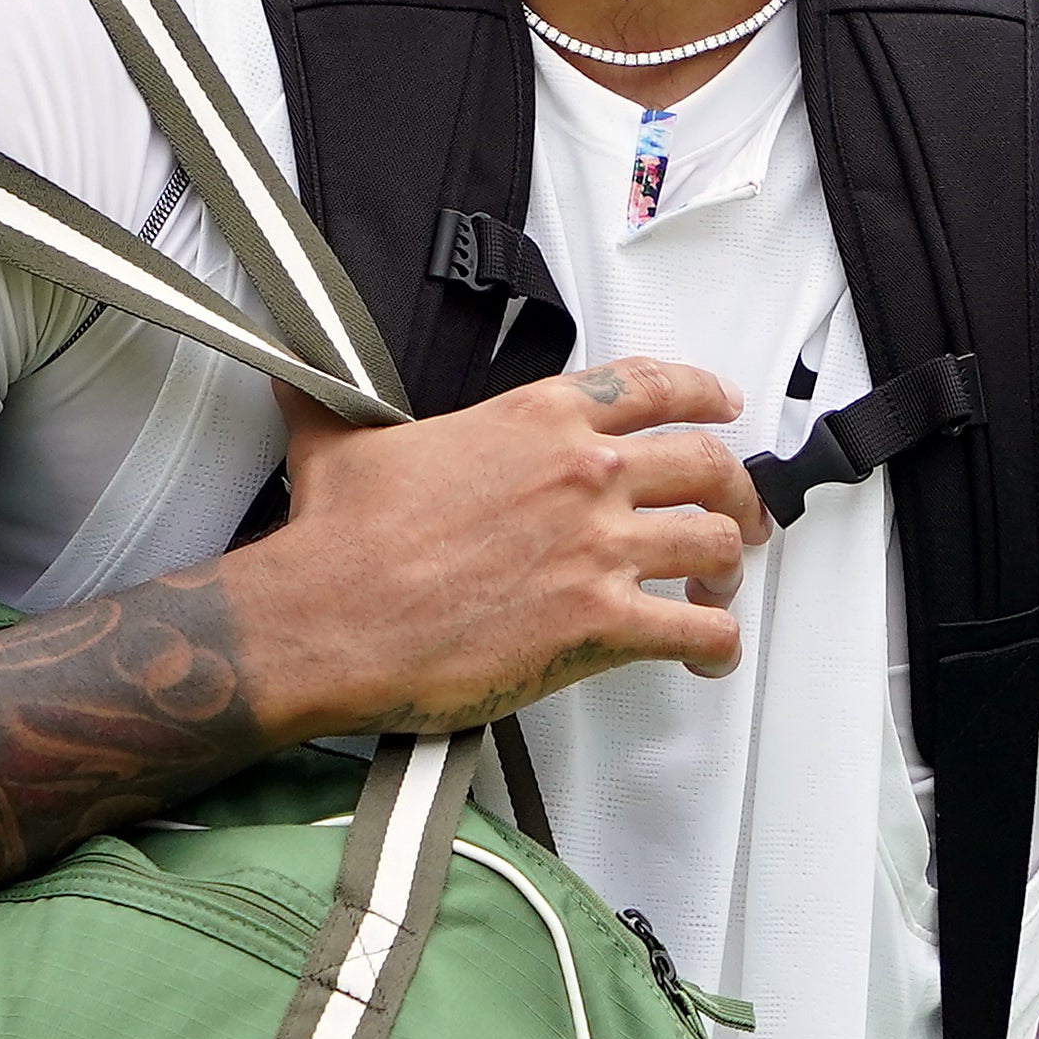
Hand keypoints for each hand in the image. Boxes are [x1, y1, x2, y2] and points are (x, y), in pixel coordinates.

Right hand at [235, 358, 771, 736]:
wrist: (326, 616)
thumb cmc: (340, 540)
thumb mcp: (343, 441)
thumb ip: (338, 405)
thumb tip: (299, 384)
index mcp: (536, 419)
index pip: (651, 385)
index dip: (703, 392)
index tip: (722, 403)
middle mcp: (581, 472)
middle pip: (706, 464)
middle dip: (736, 491)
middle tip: (740, 513)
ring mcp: (597, 546)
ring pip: (713, 544)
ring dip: (727, 570)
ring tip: (717, 589)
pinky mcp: (598, 622)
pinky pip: (695, 632)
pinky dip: (717, 645)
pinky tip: (710, 655)